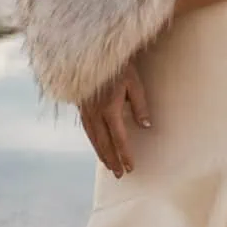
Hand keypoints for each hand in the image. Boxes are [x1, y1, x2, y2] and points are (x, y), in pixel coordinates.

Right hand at [80, 61, 150, 178]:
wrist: (90, 52)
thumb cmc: (117, 66)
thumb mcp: (133, 82)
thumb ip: (140, 105)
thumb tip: (146, 125)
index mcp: (110, 109)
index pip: (119, 139)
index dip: (125, 154)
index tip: (131, 167)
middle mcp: (95, 114)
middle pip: (104, 143)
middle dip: (112, 160)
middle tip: (120, 175)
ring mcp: (85, 110)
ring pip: (93, 138)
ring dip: (101, 153)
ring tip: (109, 166)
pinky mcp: (80, 106)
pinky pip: (86, 129)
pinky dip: (92, 141)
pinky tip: (97, 145)